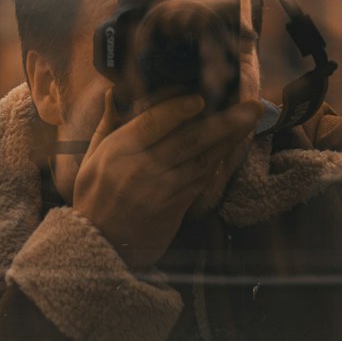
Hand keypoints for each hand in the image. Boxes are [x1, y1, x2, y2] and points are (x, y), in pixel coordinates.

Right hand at [72, 89, 259, 272]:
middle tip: (250, 105)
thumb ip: (108, 124)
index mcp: (117, 152)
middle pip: (188, 140)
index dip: (178, 109)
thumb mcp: (90, 159)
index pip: (152, 123)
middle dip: (223, 121)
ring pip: (203, 160)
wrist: (100, 249)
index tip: (201, 96)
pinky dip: (219, 161)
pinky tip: (233, 146)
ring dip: (230, 139)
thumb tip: (114, 92)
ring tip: (250, 120)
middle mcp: (142, 169)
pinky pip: (202, 180)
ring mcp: (163, 191)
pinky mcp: (177, 208)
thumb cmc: (93, 198)